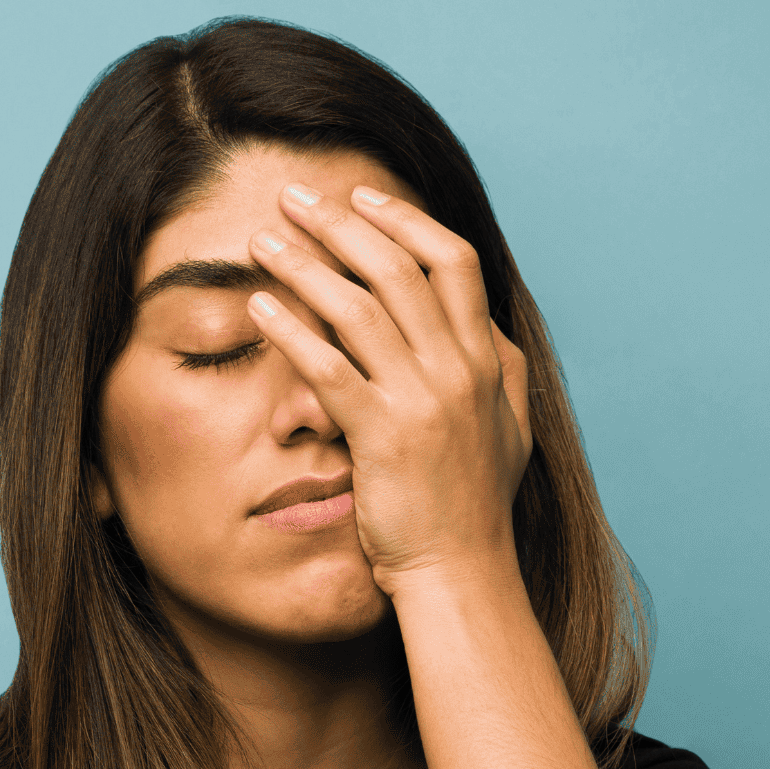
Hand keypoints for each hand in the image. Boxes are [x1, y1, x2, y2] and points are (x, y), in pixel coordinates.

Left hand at [246, 181, 531, 596]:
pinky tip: (260, 309)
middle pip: (397, 268)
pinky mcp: (383, 437)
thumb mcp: (509, 429)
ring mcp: (422, 401)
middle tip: (293, 198)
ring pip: (359, 307)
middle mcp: (458, 370)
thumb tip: (488, 326)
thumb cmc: (474, 509)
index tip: (363, 195)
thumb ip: (498, 371)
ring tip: (263, 241)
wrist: (462, 573)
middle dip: (340, 223)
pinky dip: (292, 331)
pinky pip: (330, 368)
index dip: (404, 220)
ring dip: (305, 264)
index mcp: (485, 361)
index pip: (451, 261)